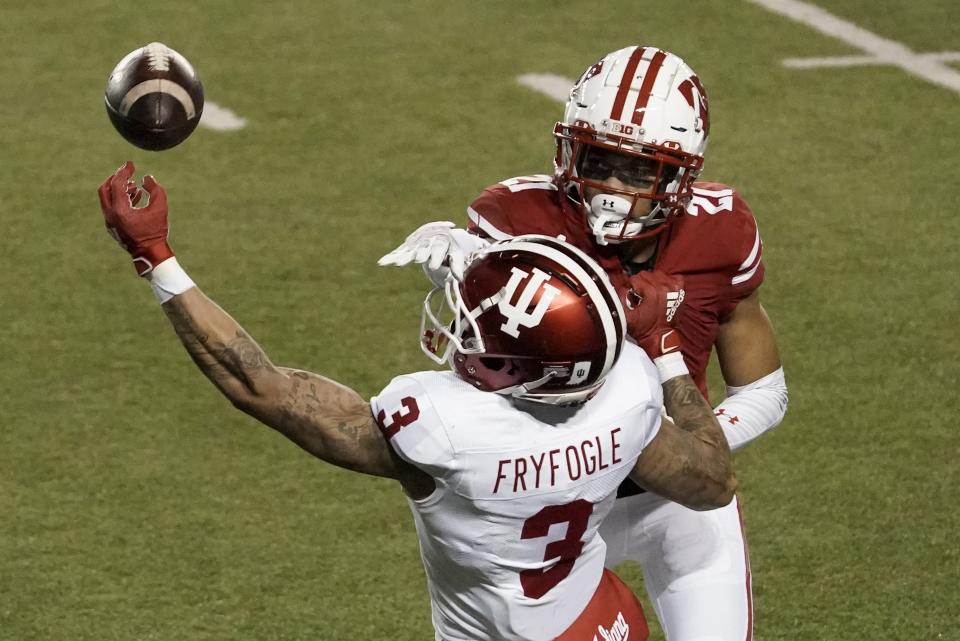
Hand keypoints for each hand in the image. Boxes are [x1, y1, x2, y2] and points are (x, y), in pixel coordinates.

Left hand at [97, 161, 172, 275]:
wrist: (150, 254)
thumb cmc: (156, 231)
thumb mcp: (160, 208)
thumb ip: (155, 189)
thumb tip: (146, 178)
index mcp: (120, 210)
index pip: (117, 184)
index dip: (124, 171)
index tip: (131, 164)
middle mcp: (110, 215)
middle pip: (105, 189)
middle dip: (115, 178)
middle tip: (126, 172)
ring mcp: (109, 222)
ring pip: (108, 198)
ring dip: (119, 189)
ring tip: (134, 186)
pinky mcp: (112, 227)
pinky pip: (112, 208)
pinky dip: (120, 199)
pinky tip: (135, 197)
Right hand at [377, 221, 488, 284]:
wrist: (440, 231)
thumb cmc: (450, 246)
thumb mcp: (456, 253)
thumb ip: (457, 265)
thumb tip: (459, 279)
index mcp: (440, 241)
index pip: (439, 249)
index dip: (436, 258)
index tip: (435, 266)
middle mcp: (427, 241)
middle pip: (423, 248)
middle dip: (420, 254)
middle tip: (418, 260)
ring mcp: (415, 243)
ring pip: (409, 250)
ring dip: (403, 257)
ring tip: (397, 263)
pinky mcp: (407, 247)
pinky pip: (398, 253)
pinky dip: (391, 257)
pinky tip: (382, 262)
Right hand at [624, 271, 685, 359]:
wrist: (659, 335)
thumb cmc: (643, 328)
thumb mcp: (625, 316)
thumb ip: (620, 298)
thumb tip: (621, 286)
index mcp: (651, 292)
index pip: (635, 279)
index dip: (630, 287)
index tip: (632, 296)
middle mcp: (664, 287)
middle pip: (645, 274)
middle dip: (640, 284)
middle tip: (640, 295)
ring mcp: (674, 287)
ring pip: (657, 274)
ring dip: (652, 281)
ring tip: (650, 293)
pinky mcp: (680, 290)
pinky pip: (672, 277)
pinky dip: (666, 281)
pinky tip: (661, 290)